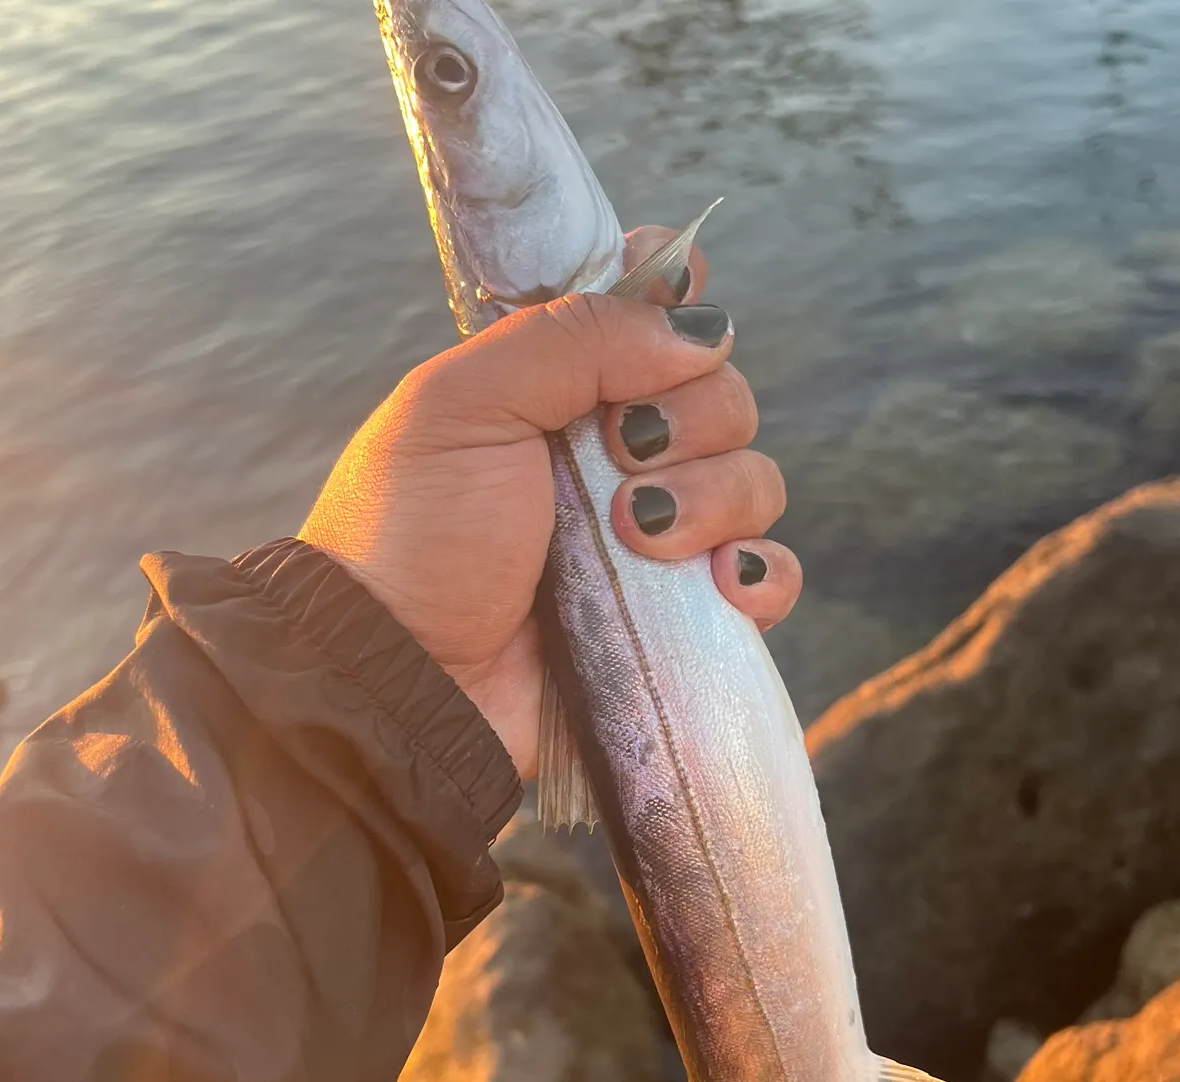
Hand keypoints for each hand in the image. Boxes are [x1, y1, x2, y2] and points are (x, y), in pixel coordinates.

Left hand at [300, 228, 800, 779]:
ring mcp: (658, 541)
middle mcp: (621, 458)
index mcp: (562, 392)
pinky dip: (761, 575)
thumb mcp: (464, 405)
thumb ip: (572, 339)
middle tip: (624, 458)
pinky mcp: (682, 620)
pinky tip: (722, 585)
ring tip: (637, 536)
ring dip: (714, 500)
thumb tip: (700, 328)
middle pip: (724, 398)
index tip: (679, 311)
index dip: (681, 305)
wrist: (410, 678)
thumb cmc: (416, 535)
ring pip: (754, 484)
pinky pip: (768, 579)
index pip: (656, 318)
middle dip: (691, 421)